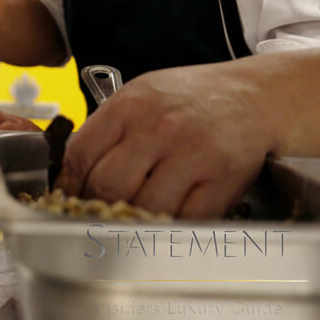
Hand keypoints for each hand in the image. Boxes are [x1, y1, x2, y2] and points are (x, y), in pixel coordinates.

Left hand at [53, 63, 277, 217]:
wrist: (253, 94)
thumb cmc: (189, 98)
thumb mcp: (139, 96)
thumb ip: (106, 130)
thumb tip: (69, 172)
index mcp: (130, 106)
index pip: (80, 155)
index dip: (68, 185)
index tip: (66, 198)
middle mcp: (159, 128)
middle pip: (108, 185)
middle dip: (97, 206)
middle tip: (98, 213)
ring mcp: (193, 154)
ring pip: (145, 207)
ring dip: (134, 220)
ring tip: (133, 217)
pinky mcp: (222, 179)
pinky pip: (185, 218)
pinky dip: (170, 225)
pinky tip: (165, 218)